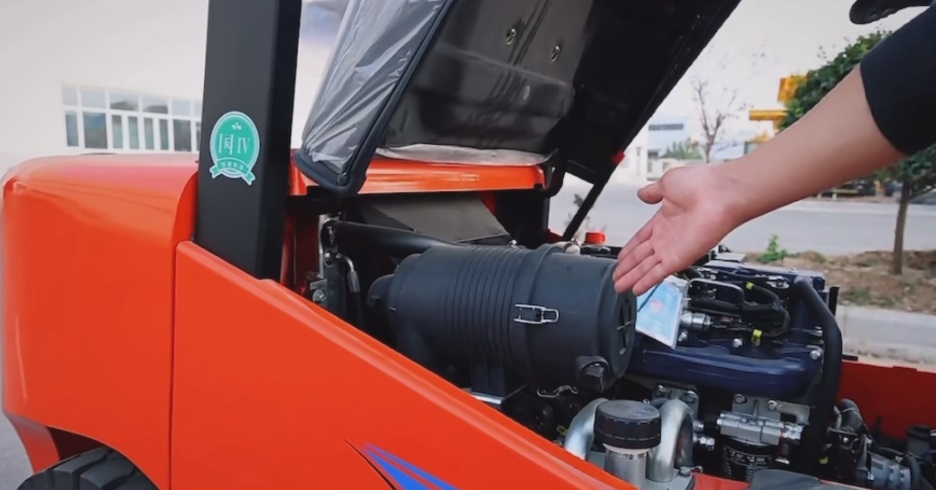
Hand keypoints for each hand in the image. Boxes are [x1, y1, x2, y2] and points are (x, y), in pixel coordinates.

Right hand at [612, 165, 742, 295]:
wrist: (721, 193)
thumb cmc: (702, 184)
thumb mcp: (668, 183)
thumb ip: (652, 192)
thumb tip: (642, 193)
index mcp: (664, 219)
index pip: (641, 238)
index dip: (629, 249)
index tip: (621, 257)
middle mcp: (668, 236)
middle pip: (641, 256)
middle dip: (627, 268)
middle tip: (617, 278)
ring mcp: (673, 248)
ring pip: (646, 268)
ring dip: (632, 278)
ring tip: (620, 287)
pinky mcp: (679, 258)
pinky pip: (658, 273)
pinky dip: (646, 282)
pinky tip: (636, 290)